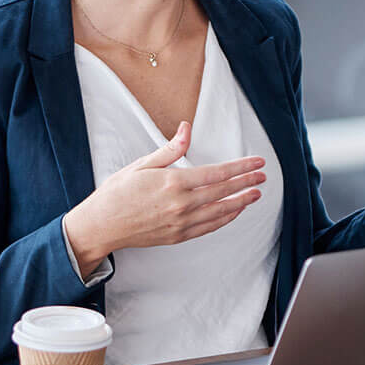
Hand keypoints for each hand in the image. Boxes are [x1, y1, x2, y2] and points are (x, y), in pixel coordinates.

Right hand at [64, 121, 265, 274]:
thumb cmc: (117, 193)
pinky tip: (235, 211)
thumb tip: (186, 129)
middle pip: (224, 191)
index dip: (241, 167)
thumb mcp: (141, 164)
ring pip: (221, 211)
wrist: (101, 226)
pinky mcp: (179, 236)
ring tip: (256, 194)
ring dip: (242, 201)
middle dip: (247, 182)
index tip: (257, 162)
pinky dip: (226, 218)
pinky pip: (210, 227)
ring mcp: (181, 222)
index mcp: (173, 182)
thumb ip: (170, 149)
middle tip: (263, 176)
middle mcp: (181, 204)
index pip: (218, 173)